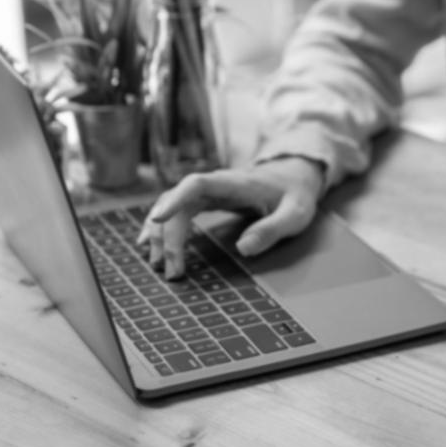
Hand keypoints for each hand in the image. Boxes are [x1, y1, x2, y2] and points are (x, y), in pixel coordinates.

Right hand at [137, 156, 325, 279]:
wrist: (294, 175)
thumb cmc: (295, 194)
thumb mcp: (295, 214)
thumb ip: (272, 229)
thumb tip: (243, 249)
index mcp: (234, 183)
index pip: (196, 185)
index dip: (175, 200)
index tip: (158, 219)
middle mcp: (215, 184)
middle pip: (178, 203)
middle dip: (169, 236)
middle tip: (172, 271)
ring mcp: (208, 191)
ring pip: (173, 207)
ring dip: (161, 234)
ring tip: (158, 264)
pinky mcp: (206, 200)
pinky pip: (177, 211)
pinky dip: (163, 227)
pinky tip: (150, 244)